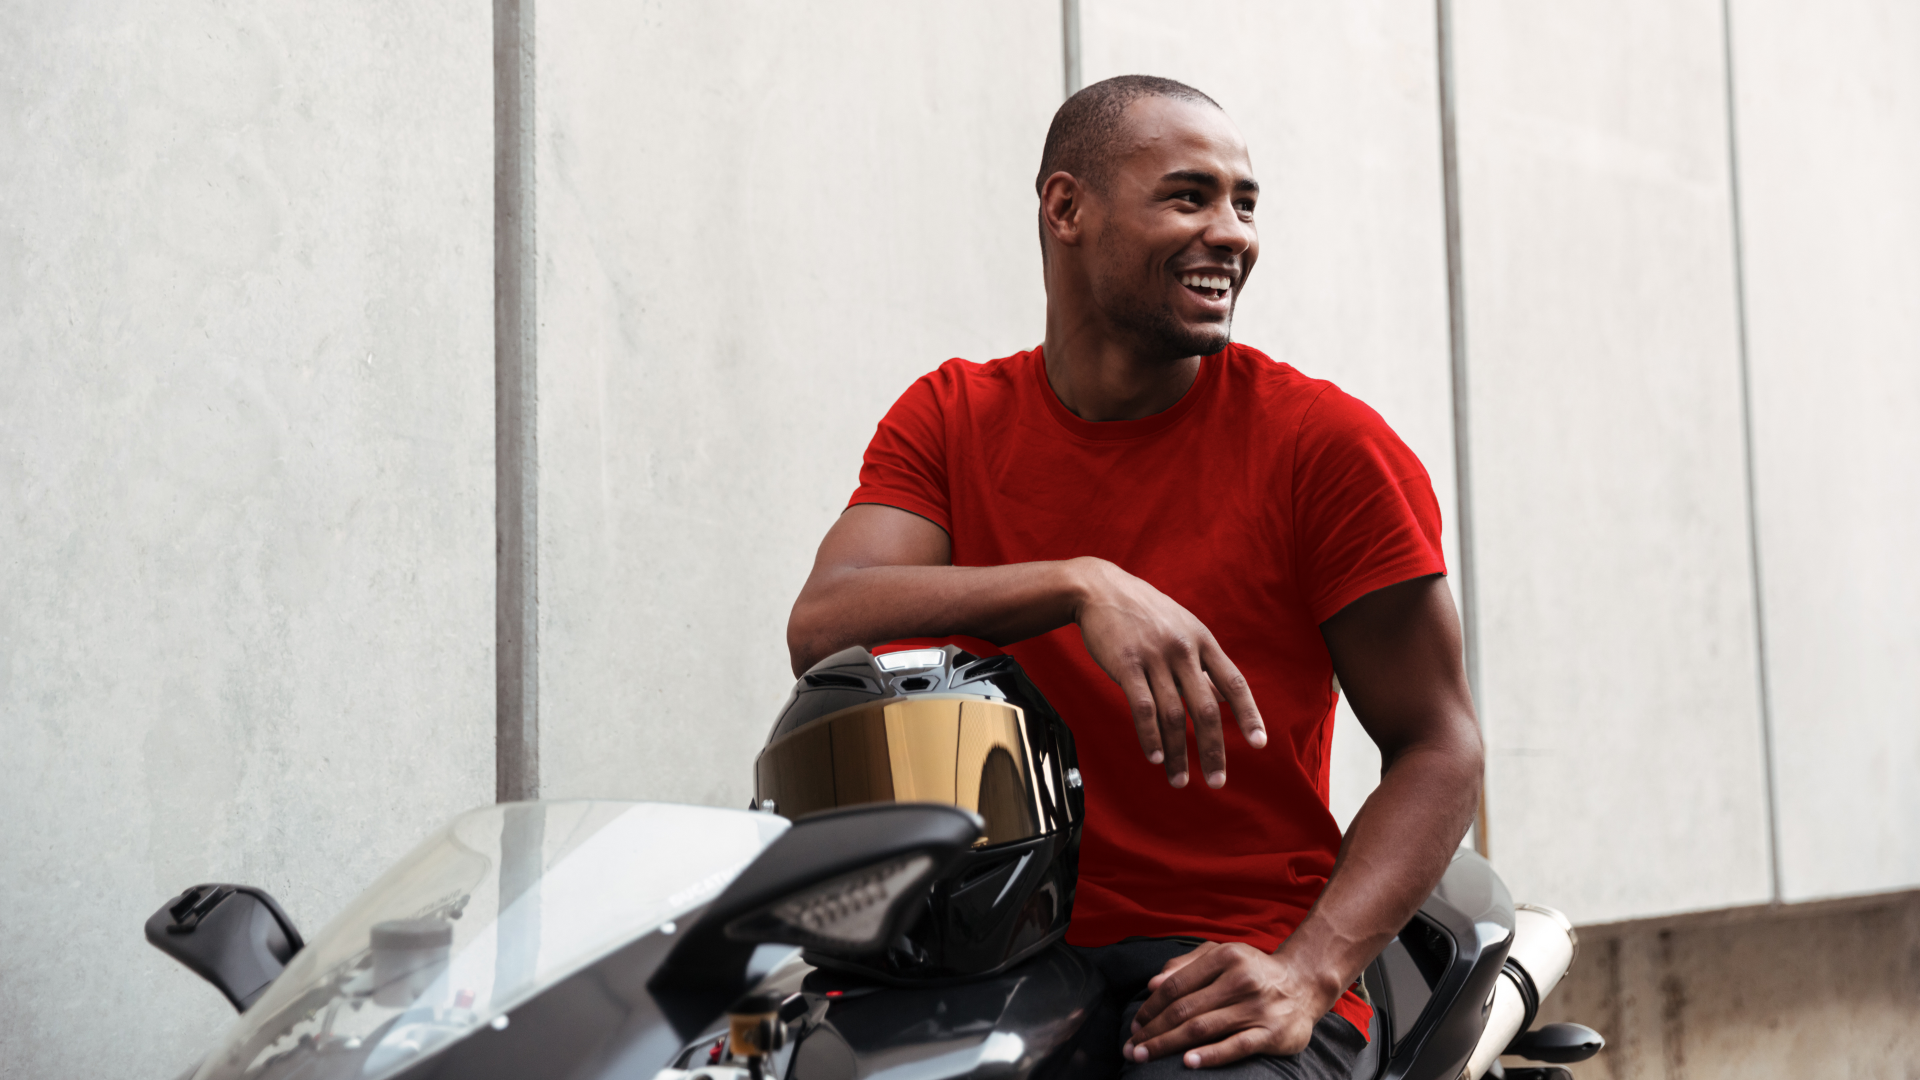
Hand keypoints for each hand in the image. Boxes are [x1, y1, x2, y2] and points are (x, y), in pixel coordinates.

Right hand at [1069, 558, 1264, 787]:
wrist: (1100, 589)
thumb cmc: (1145, 612)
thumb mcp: (1184, 628)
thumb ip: (1205, 664)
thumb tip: (1227, 697)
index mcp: (1203, 641)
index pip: (1234, 683)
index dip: (1249, 714)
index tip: (1259, 744)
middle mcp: (1183, 649)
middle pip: (1205, 709)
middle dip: (1213, 750)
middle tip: (1217, 781)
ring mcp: (1154, 656)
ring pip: (1173, 715)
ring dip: (1177, 753)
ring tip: (1180, 780)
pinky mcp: (1126, 664)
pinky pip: (1143, 708)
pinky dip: (1150, 737)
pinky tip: (1155, 757)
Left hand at [1121, 942, 1330, 1067]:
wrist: (1304, 985)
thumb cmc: (1252, 971)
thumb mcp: (1221, 956)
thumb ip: (1186, 965)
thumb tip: (1152, 985)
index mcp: (1226, 957)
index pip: (1176, 985)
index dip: (1151, 1007)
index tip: (1135, 1025)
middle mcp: (1241, 979)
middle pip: (1184, 1009)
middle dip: (1153, 1031)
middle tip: (1131, 1049)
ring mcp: (1257, 1007)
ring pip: (1202, 1028)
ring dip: (1169, 1045)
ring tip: (1145, 1057)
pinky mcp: (1271, 1033)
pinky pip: (1235, 1046)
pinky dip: (1209, 1055)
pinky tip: (1188, 1063)